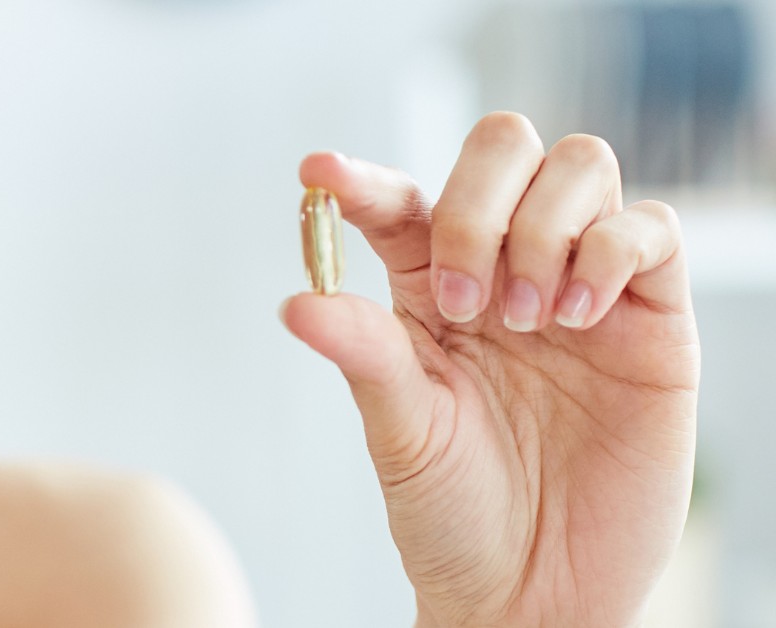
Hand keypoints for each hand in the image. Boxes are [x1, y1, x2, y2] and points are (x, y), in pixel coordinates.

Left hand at [282, 112, 698, 627]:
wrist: (534, 590)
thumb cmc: (453, 508)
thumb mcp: (400, 429)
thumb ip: (362, 353)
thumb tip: (296, 303)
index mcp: (431, 284)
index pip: (401, 201)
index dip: (362, 179)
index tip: (320, 172)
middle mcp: (505, 266)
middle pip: (503, 148)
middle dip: (475, 203)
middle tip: (461, 301)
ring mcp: (581, 283)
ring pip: (579, 166)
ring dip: (542, 228)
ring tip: (525, 321)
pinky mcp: (652, 316)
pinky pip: (651, 228)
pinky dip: (612, 249)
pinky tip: (576, 317)